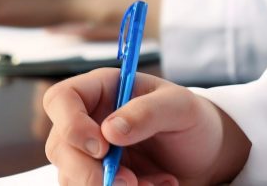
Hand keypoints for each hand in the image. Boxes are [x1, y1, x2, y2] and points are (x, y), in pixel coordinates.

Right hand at [43, 69, 250, 185]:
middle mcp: (89, 120)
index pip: (61, 99)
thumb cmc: (192, 120)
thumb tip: (110, 130)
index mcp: (101, 90)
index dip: (71, 124)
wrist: (207, 155)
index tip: (102, 147)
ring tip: (151, 184)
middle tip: (128, 181)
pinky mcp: (99, 178)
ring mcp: (90, 153)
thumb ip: (148, 112)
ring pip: (70, 176)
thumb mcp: (181, 108)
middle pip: (59, 146)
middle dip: (88, 171)